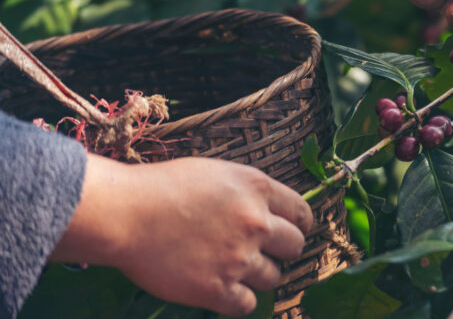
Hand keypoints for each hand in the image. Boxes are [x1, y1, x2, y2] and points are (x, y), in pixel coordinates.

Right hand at [50, 155, 312, 316]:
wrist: (127, 214)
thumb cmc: (163, 187)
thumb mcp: (216, 173)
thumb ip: (246, 192)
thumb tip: (266, 209)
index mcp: (257, 188)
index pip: (301, 212)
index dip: (298, 224)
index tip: (292, 232)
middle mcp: (256, 223)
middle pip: (295, 246)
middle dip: (282, 250)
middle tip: (262, 252)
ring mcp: (239, 258)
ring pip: (274, 277)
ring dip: (258, 275)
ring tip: (234, 268)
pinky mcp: (218, 289)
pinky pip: (247, 304)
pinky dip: (238, 300)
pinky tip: (224, 290)